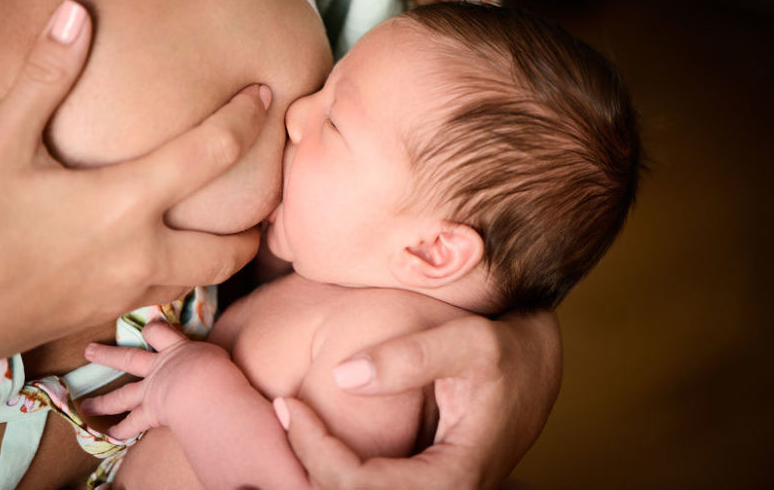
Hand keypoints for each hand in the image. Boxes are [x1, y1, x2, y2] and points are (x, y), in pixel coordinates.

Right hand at [0, 0, 270, 372]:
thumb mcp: (1, 144)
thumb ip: (45, 77)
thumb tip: (75, 15)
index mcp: (124, 203)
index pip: (210, 154)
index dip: (245, 121)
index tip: (266, 99)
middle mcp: (142, 253)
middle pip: (232, 245)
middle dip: (257, 223)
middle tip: (268, 197)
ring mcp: (128, 291)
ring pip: (205, 278)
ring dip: (226, 254)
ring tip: (230, 229)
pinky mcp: (108, 313)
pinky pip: (167, 294)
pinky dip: (186, 273)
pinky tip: (169, 254)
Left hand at [81, 322, 231, 439]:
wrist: (203, 388)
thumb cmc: (217, 368)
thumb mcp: (216, 354)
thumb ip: (210, 357)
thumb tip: (218, 361)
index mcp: (176, 349)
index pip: (159, 334)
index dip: (152, 330)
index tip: (147, 327)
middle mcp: (158, 368)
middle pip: (128, 359)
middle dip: (107, 355)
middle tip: (88, 351)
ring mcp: (150, 391)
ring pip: (121, 396)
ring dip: (101, 401)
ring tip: (85, 404)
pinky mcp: (150, 412)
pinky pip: (132, 424)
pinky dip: (120, 430)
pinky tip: (109, 435)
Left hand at [277, 312, 561, 488]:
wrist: (537, 362)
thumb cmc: (509, 350)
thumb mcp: (467, 342)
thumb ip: (409, 357)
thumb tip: (342, 376)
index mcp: (452, 479)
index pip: (358, 485)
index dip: (313, 448)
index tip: (286, 403)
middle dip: (306, 464)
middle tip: (280, 413)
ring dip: (319, 467)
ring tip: (292, 422)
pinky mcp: (428, 480)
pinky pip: (372, 486)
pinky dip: (338, 466)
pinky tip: (318, 432)